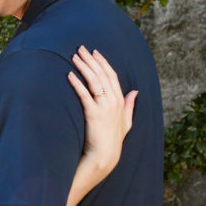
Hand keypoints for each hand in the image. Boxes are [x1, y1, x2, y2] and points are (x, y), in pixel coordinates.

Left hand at [68, 46, 136, 176]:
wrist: (105, 156)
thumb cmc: (113, 140)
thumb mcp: (126, 122)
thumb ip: (130, 105)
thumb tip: (135, 91)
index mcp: (121, 101)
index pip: (112, 75)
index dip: (103, 62)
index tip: (94, 52)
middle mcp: (114, 101)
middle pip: (102, 74)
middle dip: (91, 60)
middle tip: (80, 48)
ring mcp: (104, 107)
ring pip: (94, 81)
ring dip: (84, 67)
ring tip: (74, 57)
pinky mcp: (93, 114)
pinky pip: (84, 95)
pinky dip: (77, 83)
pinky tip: (69, 75)